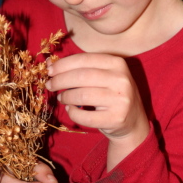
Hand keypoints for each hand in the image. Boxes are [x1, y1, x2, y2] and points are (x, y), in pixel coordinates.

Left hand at [46, 53, 149, 168]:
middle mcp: (121, 79)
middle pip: (81, 77)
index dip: (63, 64)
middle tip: (49, 85)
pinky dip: (73, 113)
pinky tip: (71, 109)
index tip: (49, 70)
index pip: (84, 59)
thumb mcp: (101, 76)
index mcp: (117, 63)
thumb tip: (49, 63)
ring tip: (61, 98)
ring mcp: (121, 99)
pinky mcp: (116, 118)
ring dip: (66, 97)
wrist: (133, 122)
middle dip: (60, 80)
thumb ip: (79, 68)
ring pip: (82, 95)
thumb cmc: (111, 94)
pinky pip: (85, 116)